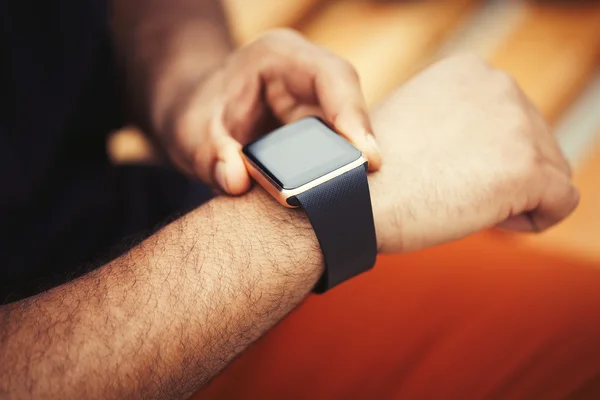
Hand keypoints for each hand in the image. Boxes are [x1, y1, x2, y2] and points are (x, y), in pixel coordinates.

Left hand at [155, 29, 381, 193]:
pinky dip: (340, 169)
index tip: (367, 156)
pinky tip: (340, 195)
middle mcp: (305, 75)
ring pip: (349, 129)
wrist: (195, 111)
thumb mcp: (191, 131)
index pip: (331, 76)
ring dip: (351, 162)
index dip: (353, 114)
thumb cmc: (197, 112)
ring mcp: (315, 101)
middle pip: (349, 105)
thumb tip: (236, 181)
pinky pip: (339, 146)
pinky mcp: (318, 126)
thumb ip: (209, 154)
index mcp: (278, 56)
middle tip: (360, 187)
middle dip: (358, 145)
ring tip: (353, 198)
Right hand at [369, 55, 578, 252]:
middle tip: (458, 195)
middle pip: (538, 141)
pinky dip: (536, 220)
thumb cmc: (370, 173)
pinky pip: (561, 203)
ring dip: (520, 196)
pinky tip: (494, 223)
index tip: (452, 174)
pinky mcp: (526, 168)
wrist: (351, 197)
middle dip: (506, 175)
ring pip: (553, 170)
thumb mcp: (415, 124)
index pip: (512, 117)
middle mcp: (499, 85)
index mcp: (470, 71)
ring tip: (470, 207)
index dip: (488, 155)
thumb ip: (455, 122)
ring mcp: (516, 125)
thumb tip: (483, 148)